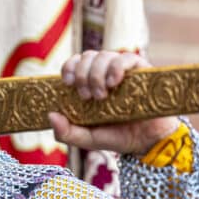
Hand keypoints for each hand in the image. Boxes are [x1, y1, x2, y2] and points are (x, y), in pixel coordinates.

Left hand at [48, 50, 179, 154]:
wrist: (148, 143)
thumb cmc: (117, 137)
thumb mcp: (87, 139)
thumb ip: (66, 132)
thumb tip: (51, 115)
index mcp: (90, 84)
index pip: (75, 63)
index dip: (69, 67)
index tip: (68, 83)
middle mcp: (105, 74)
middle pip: (87, 56)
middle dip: (82, 74)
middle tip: (87, 96)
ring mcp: (123, 71)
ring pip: (104, 55)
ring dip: (97, 73)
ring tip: (102, 96)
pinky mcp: (141, 71)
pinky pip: (126, 57)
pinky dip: (116, 67)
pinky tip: (114, 82)